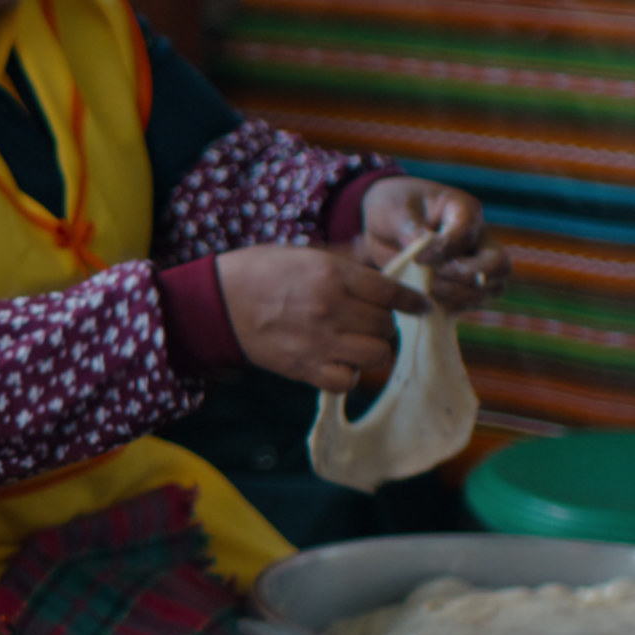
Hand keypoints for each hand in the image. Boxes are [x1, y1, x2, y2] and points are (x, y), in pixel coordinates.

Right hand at [215, 243, 422, 394]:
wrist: (215, 303)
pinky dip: (348, 375)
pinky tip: (340, 363)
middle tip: (373, 321)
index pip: (390, 290)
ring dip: (373, 350)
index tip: (420, 306)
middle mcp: (330, 308)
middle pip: (386, 325)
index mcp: (331, 274)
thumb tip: (377, 254)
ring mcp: (317, 341)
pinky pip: (346, 381)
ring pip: (376, 355)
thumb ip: (345, 258)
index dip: (411, 300)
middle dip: (386, 324)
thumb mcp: (304, 253)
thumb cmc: (258, 272)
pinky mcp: (302, 367)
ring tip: (360, 343)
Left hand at [360, 175, 508, 311]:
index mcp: (462, 210)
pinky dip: (454, 306)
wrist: (386, 226)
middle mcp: (478, 237)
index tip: (418, 258)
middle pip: (499, 264)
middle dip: (468, 276)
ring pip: (493, 287)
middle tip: (435, 276)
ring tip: (429, 289)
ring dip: (461, 295)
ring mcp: (476, 263)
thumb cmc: (393, 210)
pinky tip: (429, 300)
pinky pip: (474, 302)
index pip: (467, 232)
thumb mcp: (394, 211)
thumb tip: (423, 251)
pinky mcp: (463, 285)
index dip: (445, 248)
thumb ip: (410, 229)